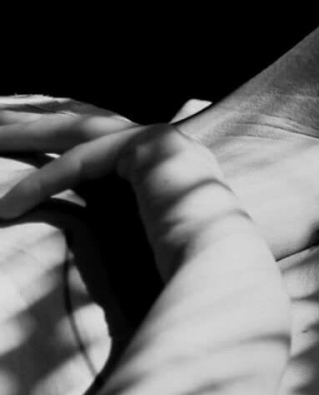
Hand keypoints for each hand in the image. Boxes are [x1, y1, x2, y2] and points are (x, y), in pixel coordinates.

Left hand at [0, 109, 230, 279]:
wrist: (220, 269)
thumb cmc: (186, 270)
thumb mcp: (140, 238)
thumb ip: (117, 220)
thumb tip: (78, 239)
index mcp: (169, 164)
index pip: (101, 138)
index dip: (56, 134)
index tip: (15, 136)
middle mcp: (169, 144)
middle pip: (84, 123)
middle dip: (31, 123)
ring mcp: (163, 140)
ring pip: (77, 131)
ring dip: (23, 135)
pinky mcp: (151, 147)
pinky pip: (83, 161)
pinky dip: (41, 183)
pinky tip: (9, 205)